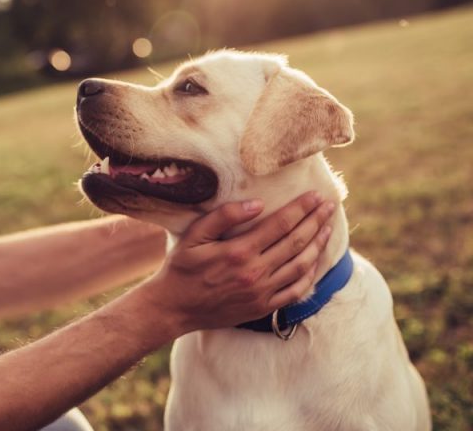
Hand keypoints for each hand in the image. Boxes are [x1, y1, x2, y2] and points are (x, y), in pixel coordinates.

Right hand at [138, 191, 335, 333]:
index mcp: (239, 251)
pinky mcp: (263, 308)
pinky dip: (310, 274)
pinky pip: (296, 291)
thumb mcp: (194, 236)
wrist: (174, 308)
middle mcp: (255, 272)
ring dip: (318, 244)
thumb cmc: (181, 268)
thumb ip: (223, 217)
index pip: (280, 224)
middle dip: (316, 221)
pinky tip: (315, 261)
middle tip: (329, 206)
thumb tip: (257, 204)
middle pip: (296, 242)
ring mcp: (262, 292)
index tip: (316, 195)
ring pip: (301, 265)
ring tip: (327, 228)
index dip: (301, 208)